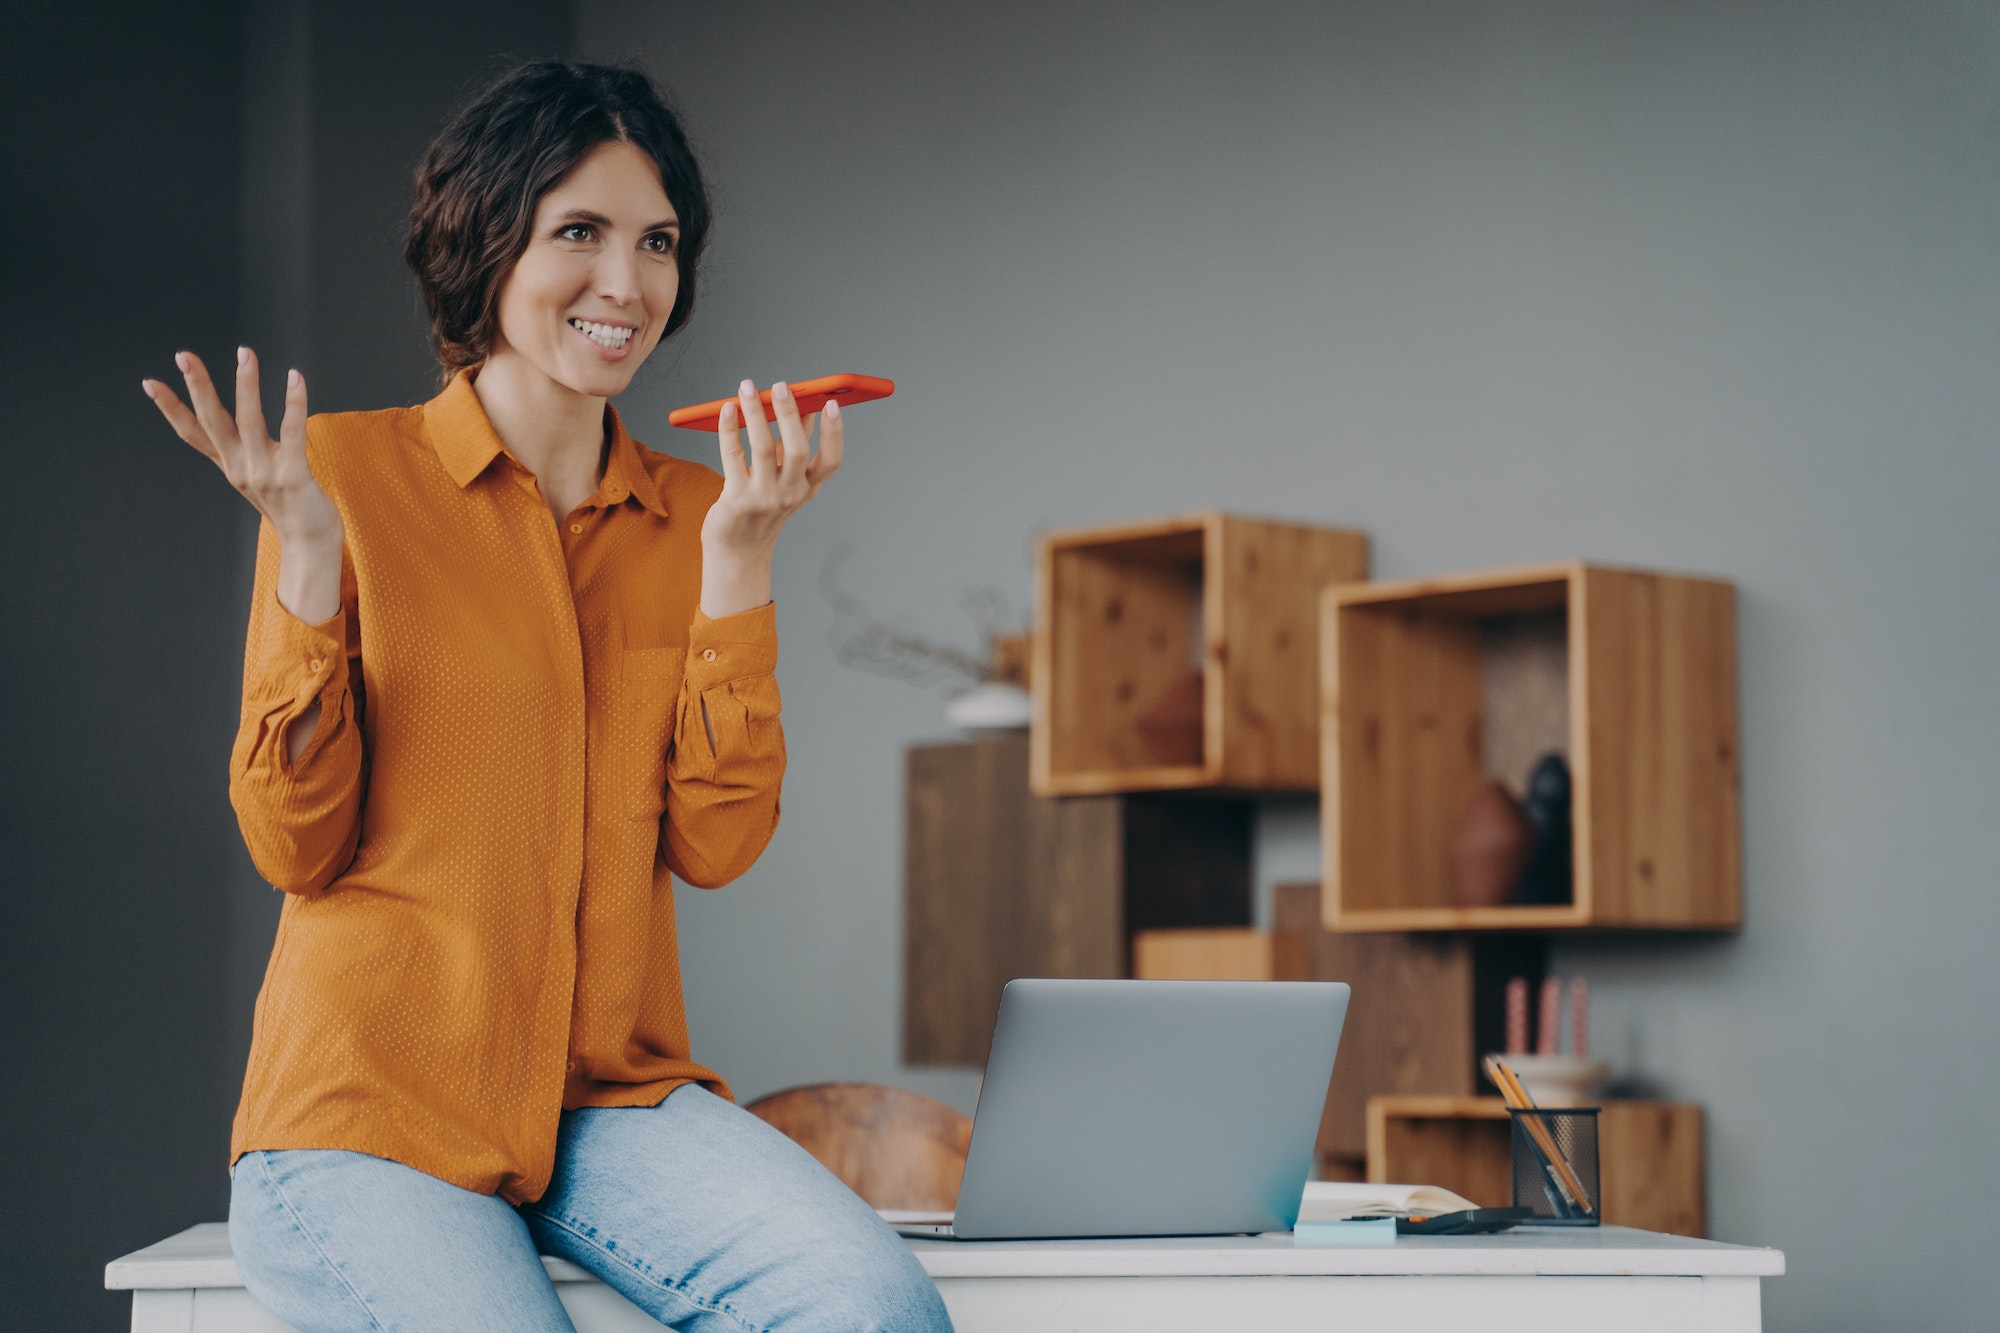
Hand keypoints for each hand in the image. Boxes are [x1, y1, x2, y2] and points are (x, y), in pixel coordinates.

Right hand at [143, 348, 344, 622]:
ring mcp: (265, 472)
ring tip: (244, 353)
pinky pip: (293, 433)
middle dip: (198, 386)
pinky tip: (295, 378)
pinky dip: (293, 404)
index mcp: (231, 466)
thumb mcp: (256, 478)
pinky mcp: (293, 476)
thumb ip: (243, 452)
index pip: (193, 434)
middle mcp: (241, 468)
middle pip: (213, 421)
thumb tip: (233, 424)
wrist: (310, 547)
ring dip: (246, 385)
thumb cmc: (291, 508)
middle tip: (183, 355)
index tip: (149, 382)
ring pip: (250, 421)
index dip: (171, 409)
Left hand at [699, 378, 843, 617]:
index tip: (832, 404)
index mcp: (806, 489)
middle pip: (798, 450)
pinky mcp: (737, 500)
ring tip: (747, 388)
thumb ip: (791, 448)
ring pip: (763, 448)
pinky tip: (726, 410)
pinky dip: (729, 429)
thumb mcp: (783, 483)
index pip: (831, 461)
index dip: (835, 433)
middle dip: (791, 414)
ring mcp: (764, 498)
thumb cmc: (760, 511)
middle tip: (781, 386)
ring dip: (755, 413)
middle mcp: (790, 494)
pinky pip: (733, 456)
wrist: (737, 553)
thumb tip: (799, 408)